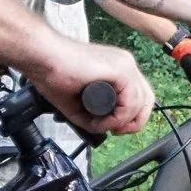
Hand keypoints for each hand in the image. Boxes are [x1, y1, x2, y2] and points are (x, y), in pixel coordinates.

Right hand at [28, 35, 153, 133]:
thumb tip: (107, 130)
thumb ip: (97, 115)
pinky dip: (117, 118)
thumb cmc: (55, 74)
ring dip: (120, 122)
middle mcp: (125, 64)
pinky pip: (130, 103)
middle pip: (147, 100)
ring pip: (140, 104)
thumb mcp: (81, 102)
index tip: (114, 128)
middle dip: (134, 122)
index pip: (139, 95)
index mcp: (118, 68)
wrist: (43, 59)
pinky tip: (101, 121)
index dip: (131, 117)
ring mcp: (125, 65)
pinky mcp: (121, 70)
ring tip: (99, 124)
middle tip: (116, 131)